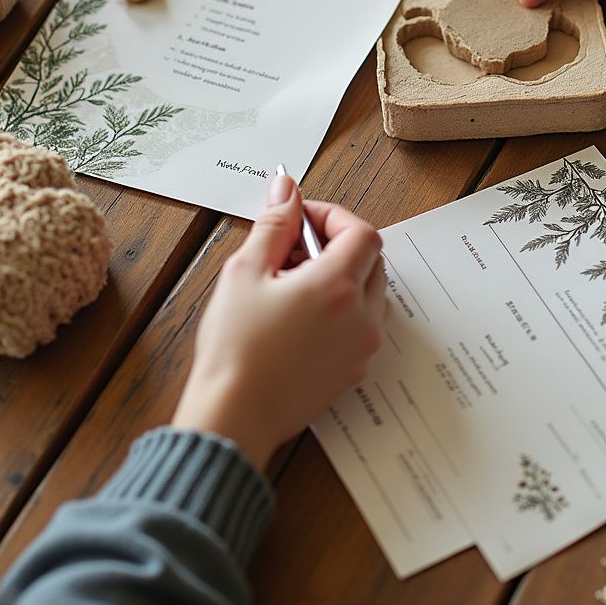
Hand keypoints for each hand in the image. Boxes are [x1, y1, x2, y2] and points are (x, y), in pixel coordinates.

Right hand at [171, 175, 385, 470]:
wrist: (234, 416)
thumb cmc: (235, 348)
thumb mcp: (245, 272)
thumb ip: (274, 224)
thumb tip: (287, 189)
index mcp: (337, 286)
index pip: (362, 232)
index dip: (333, 217)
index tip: (301, 219)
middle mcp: (361, 316)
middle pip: (371, 260)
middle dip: (336, 245)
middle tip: (292, 251)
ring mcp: (362, 347)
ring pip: (369, 292)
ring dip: (341, 277)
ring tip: (291, 285)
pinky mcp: (354, 371)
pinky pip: (361, 324)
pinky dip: (340, 309)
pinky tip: (298, 317)